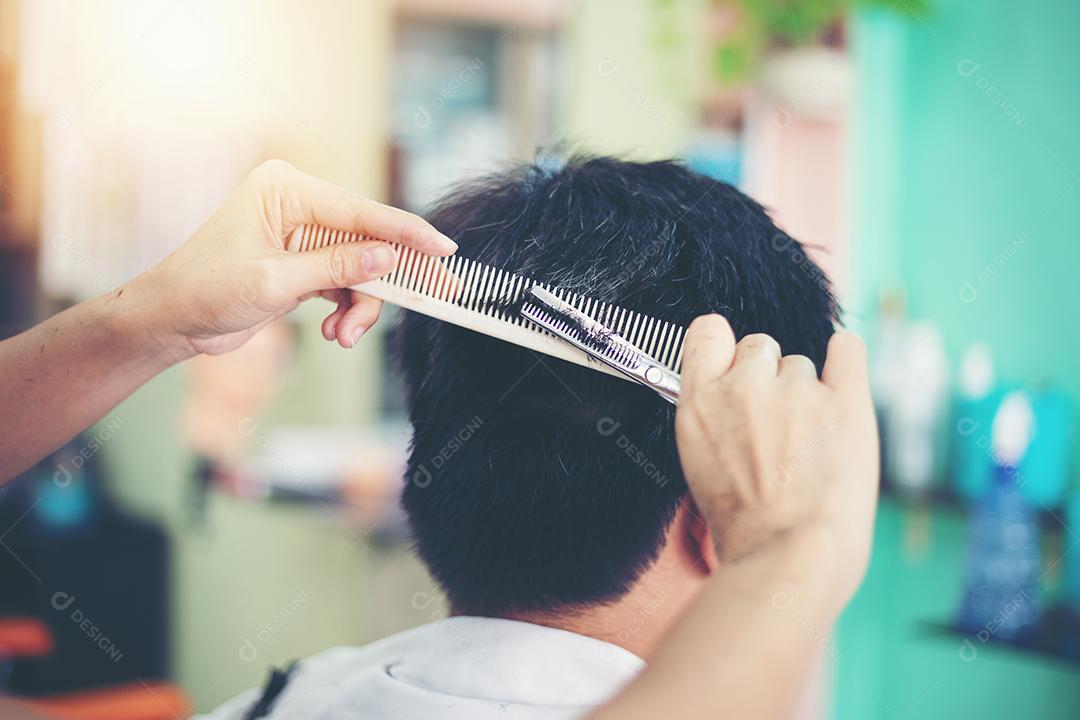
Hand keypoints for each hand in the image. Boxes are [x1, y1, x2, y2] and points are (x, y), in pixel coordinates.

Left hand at [129, 159, 456, 357]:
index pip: (361, 211)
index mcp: (286, 189)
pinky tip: (333, 331)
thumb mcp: (276, 282)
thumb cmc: (206, 290)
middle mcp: (297, 205)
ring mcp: (302, 234)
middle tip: (434, 299)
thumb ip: (337, 268)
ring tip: (343, 336)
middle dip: (385, 281)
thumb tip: (388, 257)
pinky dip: (346, 310)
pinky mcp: (303, 261)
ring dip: (360, 306)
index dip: (406, 232)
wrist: (170, 320)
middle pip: (367, 240)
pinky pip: (344, 282)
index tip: (442, 249)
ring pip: (360, 268)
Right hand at [675, 316, 877, 607]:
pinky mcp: (846, 401)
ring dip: (806, 392)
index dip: (723, 348)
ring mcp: (797, 391)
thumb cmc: (744, 528)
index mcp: (701, 404)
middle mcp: (745, 387)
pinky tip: (843, 361)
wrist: (789, 557)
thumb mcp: (698, 466)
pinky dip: (846, 355)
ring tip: (809, 443)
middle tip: (776, 425)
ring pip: (802, 364)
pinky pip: (848, 350)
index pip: (707, 332)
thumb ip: (712, 419)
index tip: (734, 364)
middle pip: (759, 347)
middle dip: (767, 378)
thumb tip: (731, 399)